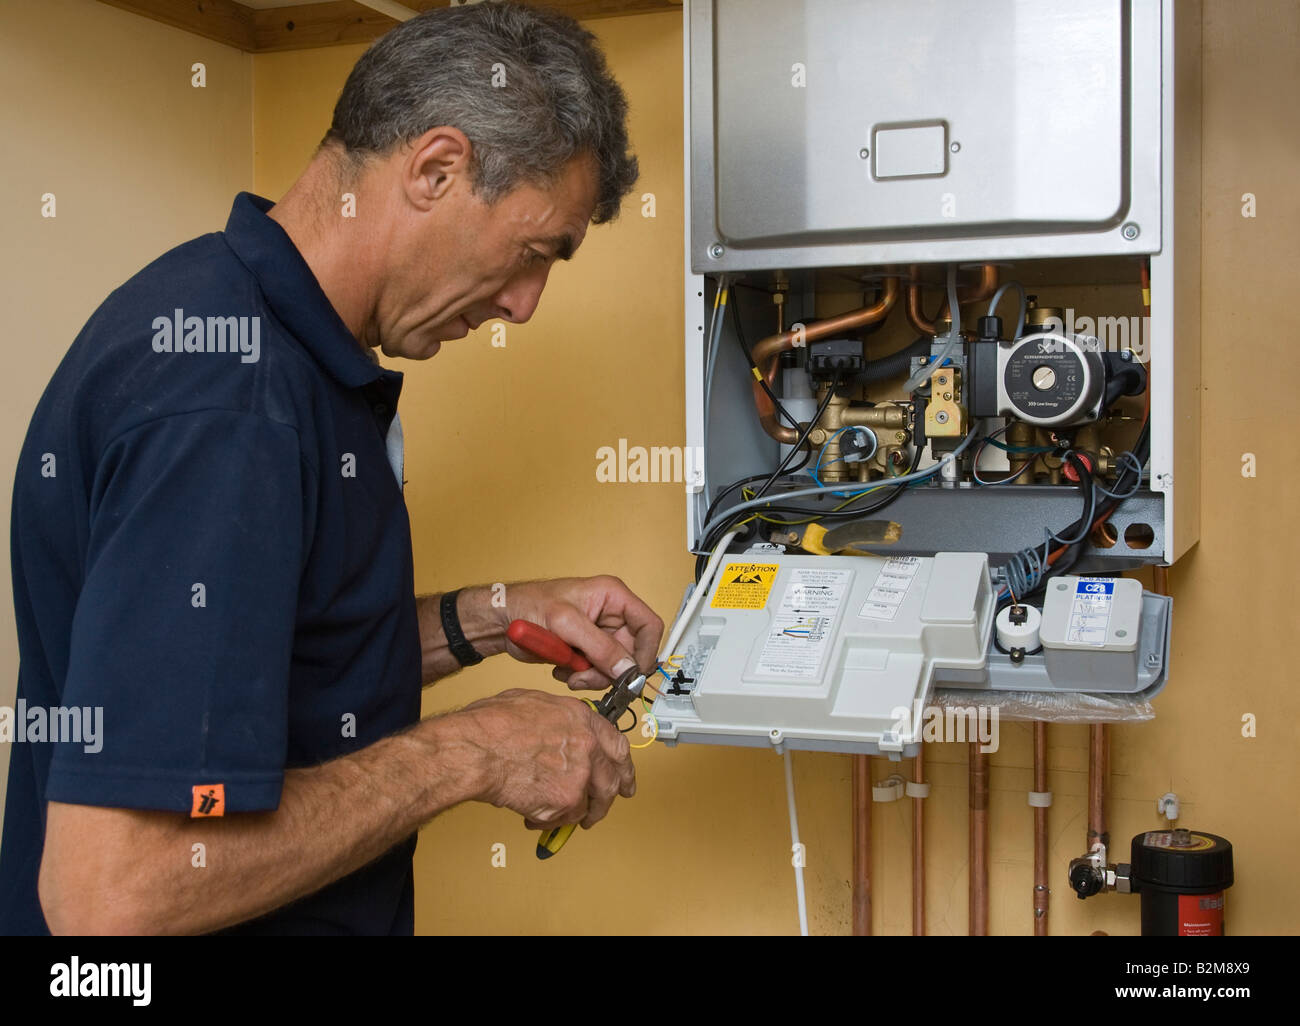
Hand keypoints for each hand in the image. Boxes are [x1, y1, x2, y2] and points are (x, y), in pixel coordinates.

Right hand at [455, 689, 634, 829]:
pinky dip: (551, 823)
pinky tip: (534, 817)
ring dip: (580, 814)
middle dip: (610, 797)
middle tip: (605, 806)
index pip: (617, 745)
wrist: (477, 750)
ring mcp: (580, 775)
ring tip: (567, 819)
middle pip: (612, 780)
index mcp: (582, 719)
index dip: (622, 764)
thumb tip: (558, 728)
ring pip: (591, 804)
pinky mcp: (566, 801)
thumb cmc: (492, 725)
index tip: (624, 775)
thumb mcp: (533, 703)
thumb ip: (557, 719)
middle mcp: (588, 746)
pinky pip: (565, 819)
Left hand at [502, 576, 662, 691]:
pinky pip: (596, 673)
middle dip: (610, 670)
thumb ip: (600, 647)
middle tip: (586, 676)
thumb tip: (628, 669)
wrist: (503, 620)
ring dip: (592, 676)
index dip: (646, 651)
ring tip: (569, 672)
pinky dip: (580, 677)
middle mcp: (610, 616)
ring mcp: (598, 635)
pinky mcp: (586, 650)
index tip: (632, 673)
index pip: (649, 625)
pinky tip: (561, 668)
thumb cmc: (528, 604)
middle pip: (631, 653)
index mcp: (613, 597)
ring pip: (613, 668)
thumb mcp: (567, 624)